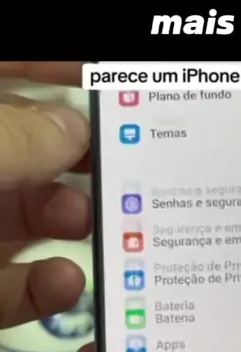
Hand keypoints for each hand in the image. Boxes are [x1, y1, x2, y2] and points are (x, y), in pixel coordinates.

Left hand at [0, 62, 88, 326]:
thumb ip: (19, 139)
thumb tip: (73, 130)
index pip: (11, 68)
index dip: (60, 63)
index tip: (113, 78)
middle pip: (29, 148)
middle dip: (77, 157)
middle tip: (120, 162)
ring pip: (24, 218)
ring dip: (67, 221)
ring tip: (89, 222)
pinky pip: (10, 285)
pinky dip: (40, 288)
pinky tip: (63, 282)